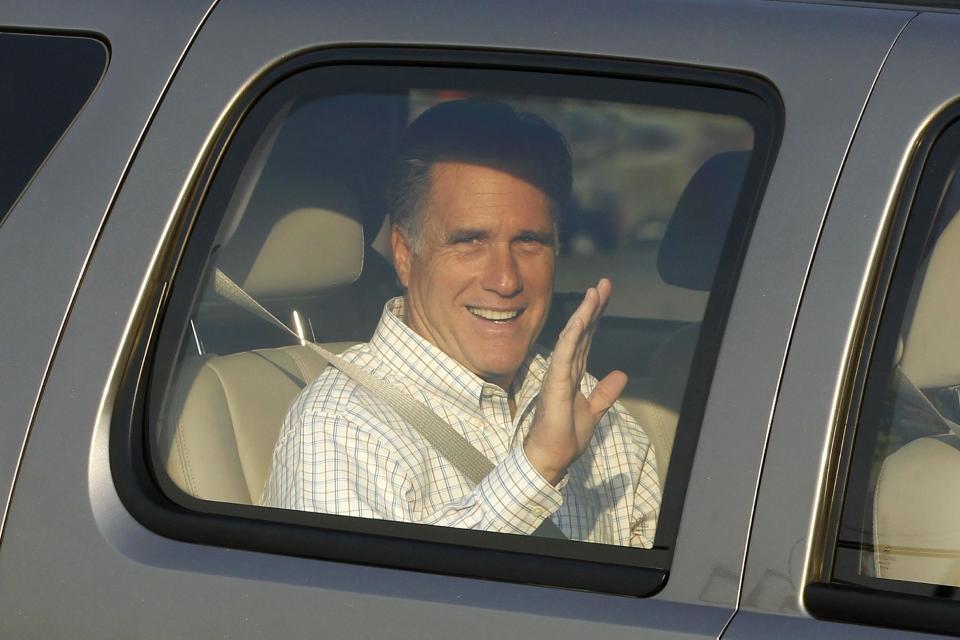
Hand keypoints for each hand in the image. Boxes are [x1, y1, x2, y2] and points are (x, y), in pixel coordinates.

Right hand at [523, 278, 626, 484]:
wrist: (550, 457)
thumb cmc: (565, 437)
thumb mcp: (593, 411)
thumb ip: (606, 392)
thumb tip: (622, 374)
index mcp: (574, 373)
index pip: (587, 337)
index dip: (596, 315)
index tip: (605, 294)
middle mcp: (566, 368)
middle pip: (582, 331)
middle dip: (593, 306)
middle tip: (604, 283)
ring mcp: (559, 373)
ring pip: (573, 337)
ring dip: (583, 314)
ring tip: (594, 292)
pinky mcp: (555, 383)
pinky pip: (564, 356)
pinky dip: (571, 337)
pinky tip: (578, 320)